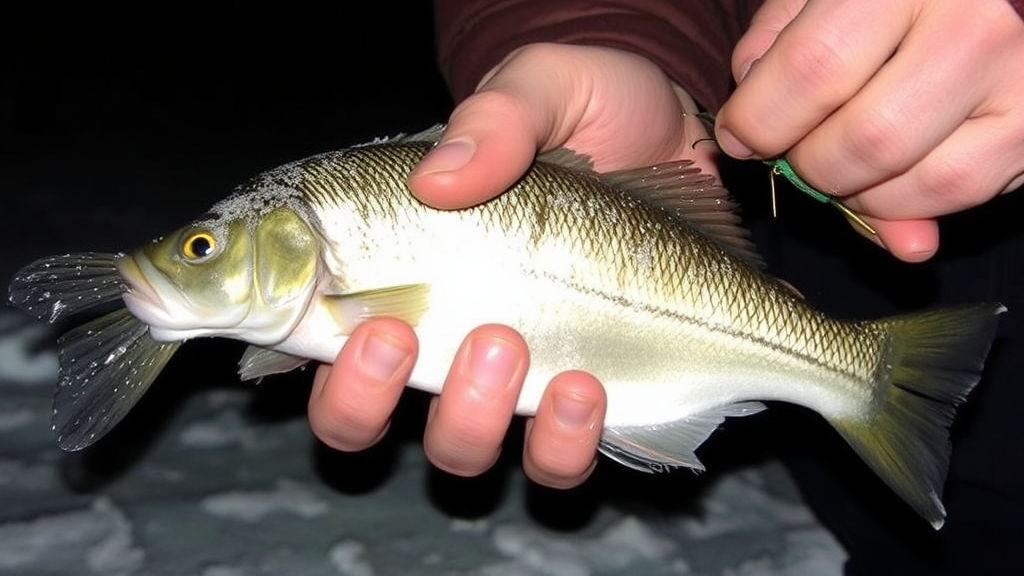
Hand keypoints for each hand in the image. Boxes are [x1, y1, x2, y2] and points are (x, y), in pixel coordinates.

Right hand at [310, 43, 711, 487]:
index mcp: (392, 257)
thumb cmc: (595, 108)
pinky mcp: (578, 406)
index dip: (291, 344)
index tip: (339, 317)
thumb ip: (497, 117)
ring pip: (452, 450)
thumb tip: (442, 178)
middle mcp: (435, 332)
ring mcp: (507, 379)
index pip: (298, 319)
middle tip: (397, 333)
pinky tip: (586, 386)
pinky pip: (553, 464)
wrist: (683, 140)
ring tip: (506, 342)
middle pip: (351, 417)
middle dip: (360, 397)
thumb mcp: (545, 86)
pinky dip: (560, 443)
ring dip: (466, 415)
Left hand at [715, 0, 1023, 261]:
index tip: (739, 134)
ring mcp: (1018, 85)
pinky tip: (890, 167)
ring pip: (914, 184)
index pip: (814, 70)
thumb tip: (750, 111)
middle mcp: (973, 29)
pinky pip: (958, 195)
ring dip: (855, 192)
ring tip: (839, 158)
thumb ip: (782, 33)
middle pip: (864, 140)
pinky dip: (905, 201)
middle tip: (794, 149)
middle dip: (807, 163)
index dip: (760, 118)